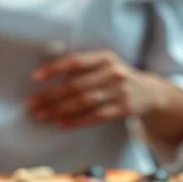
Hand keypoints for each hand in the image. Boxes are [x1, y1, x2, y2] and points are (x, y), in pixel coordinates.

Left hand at [28, 51, 169, 127]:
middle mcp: (113, 72)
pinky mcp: (123, 109)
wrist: (151, 93)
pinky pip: (95, 116)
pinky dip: (76, 121)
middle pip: (76, 85)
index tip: (35, 77)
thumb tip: (47, 77)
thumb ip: (83, 68)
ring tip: (41, 116)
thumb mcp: (105, 65)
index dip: (54, 69)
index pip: (75, 61)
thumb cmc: (117, 78)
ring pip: (83, 102)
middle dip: (51, 95)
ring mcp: (119, 91)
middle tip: (32, 104)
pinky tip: (61, 124)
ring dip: (59, 110)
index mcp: (105, 57)